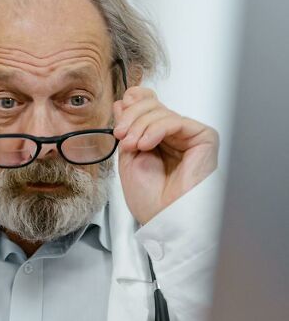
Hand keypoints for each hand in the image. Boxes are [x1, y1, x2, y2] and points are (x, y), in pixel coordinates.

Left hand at [112, 87, 218, 224]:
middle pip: (151, 104)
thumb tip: (125, 101)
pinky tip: (146, 144)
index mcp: (157, 138)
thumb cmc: (150, 199)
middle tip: (121, 136)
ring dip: (139, 126)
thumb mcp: (128, 157)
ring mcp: (188, 136)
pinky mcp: (203, 138)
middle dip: (130, 118)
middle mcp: (174, 135)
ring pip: (160, 111)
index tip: (117, 124)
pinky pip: (175, 121)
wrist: (163, 219)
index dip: (131, 106)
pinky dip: (155, 129)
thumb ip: (128, 128)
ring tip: (132, 146)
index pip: (147, 105)